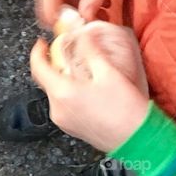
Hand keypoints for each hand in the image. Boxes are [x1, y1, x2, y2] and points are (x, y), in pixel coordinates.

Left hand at [30, 25, 148, 152]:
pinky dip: (69, 94)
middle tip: (66, 54)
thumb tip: (82, 35)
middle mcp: (57, 109)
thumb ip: (90, 50)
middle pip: (46, 81)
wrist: (138, 139)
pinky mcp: (71, 128)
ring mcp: (63, 121)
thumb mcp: (108, 72)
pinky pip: (63, 106)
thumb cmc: (125, 110)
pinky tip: (86, 89)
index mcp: (62, 93)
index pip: (38, 68)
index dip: (37, 52)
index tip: (41, 43)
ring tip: (81, 71)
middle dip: (53, 65)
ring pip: (56, 94)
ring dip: (63, 80)